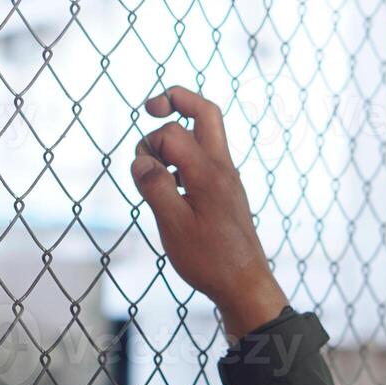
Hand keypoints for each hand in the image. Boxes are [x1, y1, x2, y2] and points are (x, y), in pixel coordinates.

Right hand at [131, 86, 286, 340]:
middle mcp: (222, 168)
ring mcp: (227, 178)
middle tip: (149, 108)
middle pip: (205, 112)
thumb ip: (155, 187)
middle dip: (176, 100)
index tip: (142, 175)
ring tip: (154, 164)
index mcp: (208, 172)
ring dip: (177, 134)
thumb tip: (141, 159)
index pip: (172, 134)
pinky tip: (170, 184)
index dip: (148, 146)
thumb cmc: (209, 259)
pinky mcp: (226, 191)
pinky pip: (204, 158)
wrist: (244, 284)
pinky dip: (183, 158)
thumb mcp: (173, 226)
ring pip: (205, 134)